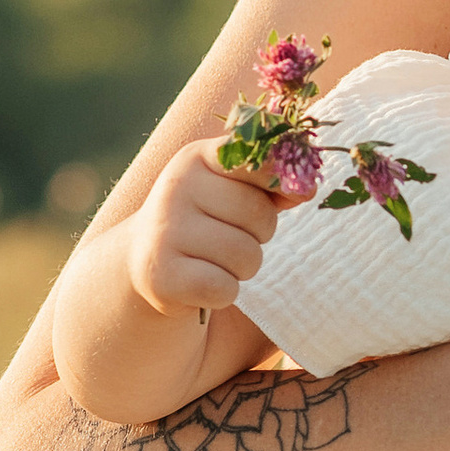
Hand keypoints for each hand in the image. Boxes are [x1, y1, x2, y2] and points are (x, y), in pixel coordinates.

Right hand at [122, 139, 302, 318]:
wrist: (143, 257)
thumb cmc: (205, 218)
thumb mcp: (231, 189)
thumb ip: (270, 183)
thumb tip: (305, 189)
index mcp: (197, 157)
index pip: (256, 159)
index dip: (280, 180)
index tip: (290, 195)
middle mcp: (176, 187)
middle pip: (258, 215)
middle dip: (259, 235)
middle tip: (232, 236)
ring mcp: (165, 231)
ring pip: (245, 256)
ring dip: (242, 267)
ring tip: (215, 258)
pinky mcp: (161, 275)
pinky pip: (224, 289)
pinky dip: (224, 292)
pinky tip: (203, 281)